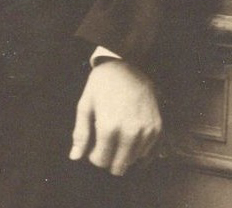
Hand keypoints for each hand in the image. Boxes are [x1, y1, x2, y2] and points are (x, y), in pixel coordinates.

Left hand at [69, 58, 161, 176]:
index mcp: (108, 128)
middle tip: (104, 145)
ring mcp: (146, 132)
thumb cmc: (102, 84)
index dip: (94, 157)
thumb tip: (74, 157)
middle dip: (108, 160)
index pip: (101, 161)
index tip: (93, 148)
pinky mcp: (157, 128)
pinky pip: (147, 152)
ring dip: (123, 155)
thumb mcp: (85, 104)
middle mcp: (130, 133)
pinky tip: (129, 137)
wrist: (129, 64)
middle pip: (118, 166)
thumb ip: (80, 133)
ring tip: (116, 137)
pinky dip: (137, 150)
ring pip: (132, 161)